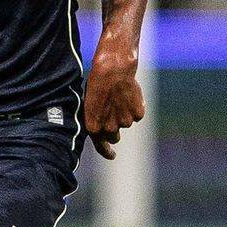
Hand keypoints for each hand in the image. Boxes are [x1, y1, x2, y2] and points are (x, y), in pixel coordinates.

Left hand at [83, 39, 144, 159]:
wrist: (112, 70)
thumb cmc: (96, 84)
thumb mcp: (89, 105)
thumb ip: (96, 120)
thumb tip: (100, 129)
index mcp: (94, 127)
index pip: (101, 147)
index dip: (107, 152)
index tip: (112, 156)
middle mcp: (109, 128)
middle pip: (115, 137)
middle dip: (114, 130)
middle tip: (112, 113)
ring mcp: (124, 122)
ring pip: (126, 123)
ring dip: (124, 114)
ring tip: (118, 97)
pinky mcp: (137, 114)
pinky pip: (137, 114)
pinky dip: (135, 107)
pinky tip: (128, 94)